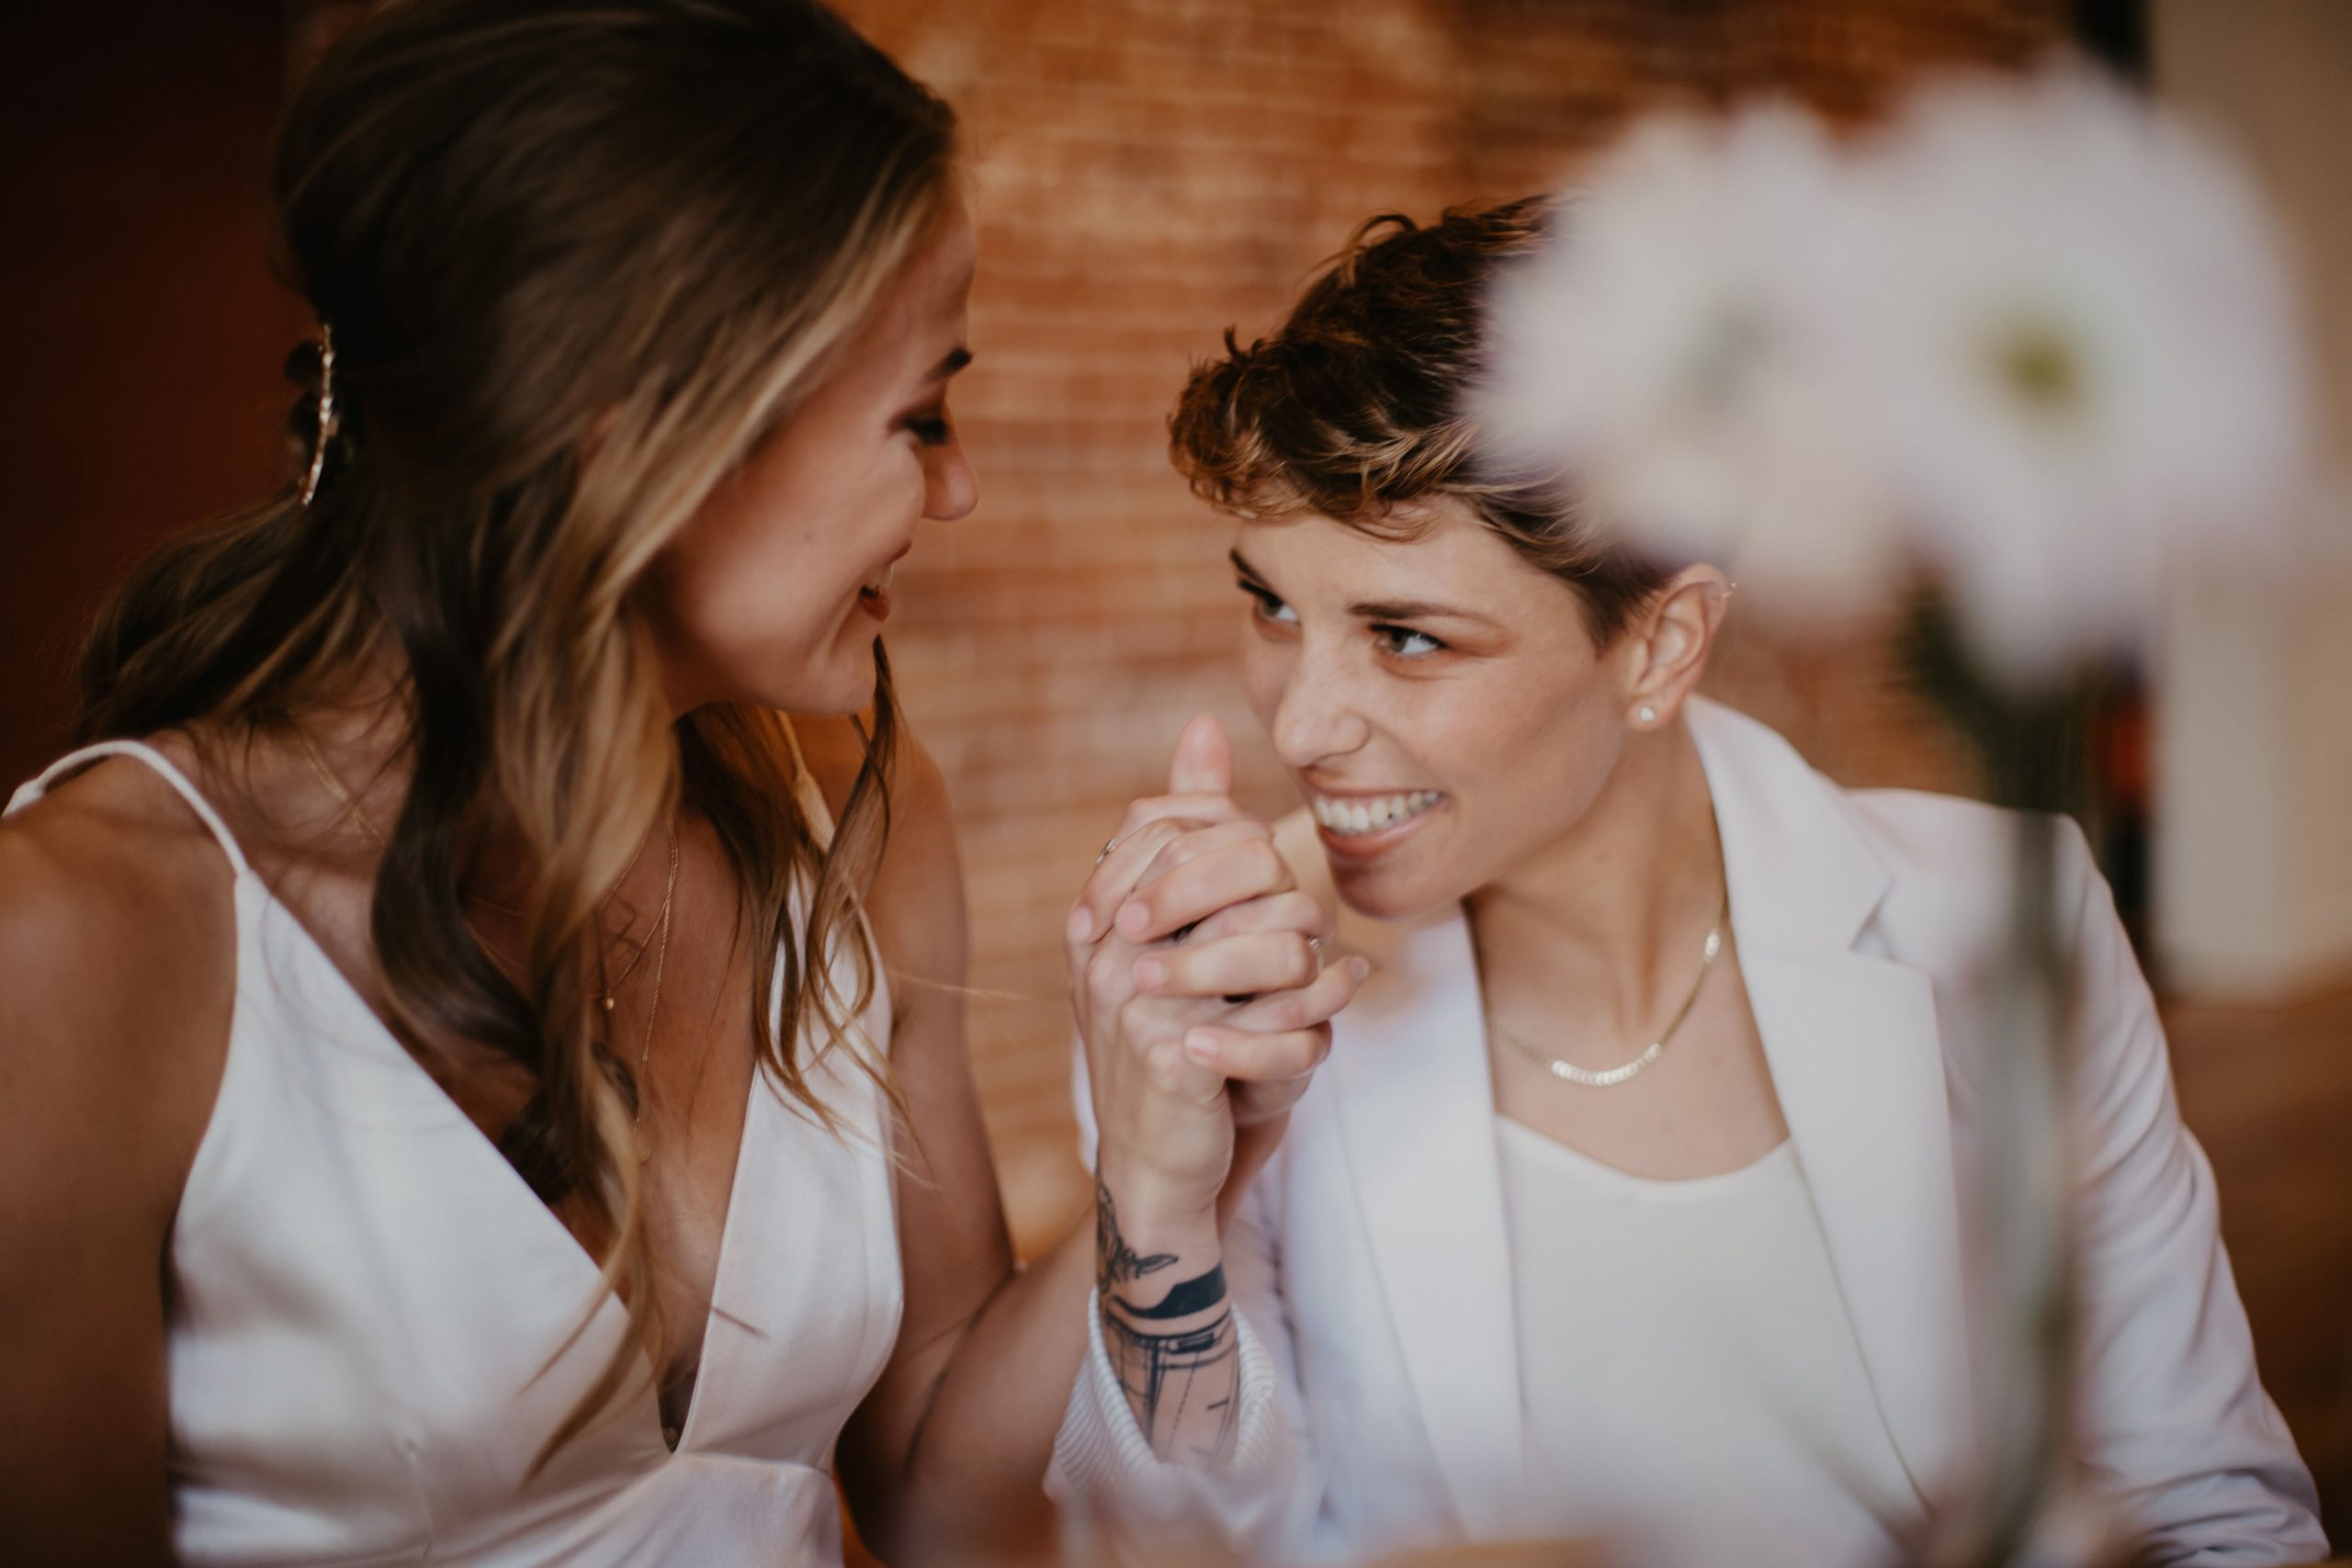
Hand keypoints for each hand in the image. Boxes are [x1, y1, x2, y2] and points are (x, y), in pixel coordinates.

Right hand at [1068, 716, 1364, 1235]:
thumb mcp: (1186, 933)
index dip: (1243, 849)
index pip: (1179, 823)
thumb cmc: (1180, 1040)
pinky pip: (1278, 1013)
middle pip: (1233, 867)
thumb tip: (1204, 724)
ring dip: (1312, 965)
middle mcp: (1105, 948)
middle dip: (1285, 899)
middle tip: (1307, 935)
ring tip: (1324, 980)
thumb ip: (1189, 833)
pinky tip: (1329, 1018)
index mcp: (1099, 913)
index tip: (1266, 888)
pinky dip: (1317, 1020)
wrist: (1161, 1167)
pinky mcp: (1174, 1053)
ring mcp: (1132, 1000)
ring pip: (1272, 937)